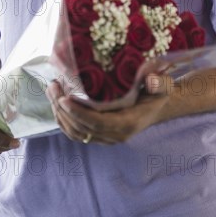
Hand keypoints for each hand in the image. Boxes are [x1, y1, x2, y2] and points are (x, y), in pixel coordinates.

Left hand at [46, 74, 172, 144]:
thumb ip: (159, 82)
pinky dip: (64, 119)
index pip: (97, 123)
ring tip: (51, 90)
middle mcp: (114, 135)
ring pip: (76, 132)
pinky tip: (56, 101)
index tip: (64, 98)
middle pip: (82, 128)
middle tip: (53, 86)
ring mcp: (105, 137)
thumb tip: (151, 80)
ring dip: (60, 113)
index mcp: (127, 123)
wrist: (157, 105)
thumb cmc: (158, 92)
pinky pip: (76, 132)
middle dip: (63, 109)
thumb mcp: (164, 85)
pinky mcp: (99, 134)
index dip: (79, 113)